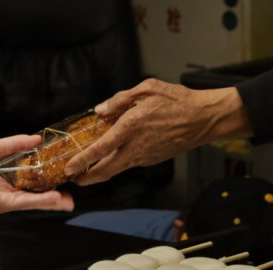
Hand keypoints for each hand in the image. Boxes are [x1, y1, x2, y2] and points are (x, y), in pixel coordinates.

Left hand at [0, 135, 73, 213]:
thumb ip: (18, 144)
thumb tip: (36, 139)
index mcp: (2, 187)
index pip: (28, 192)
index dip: (45, 191)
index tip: (61, 189)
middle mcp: (4, 198)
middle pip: (33, 201)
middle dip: (53, 202)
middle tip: (70, 201)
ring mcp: (3, 202)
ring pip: (32, 203)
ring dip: (51, 202)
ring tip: (67, 201)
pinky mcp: (1, 203)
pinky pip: (24, 202)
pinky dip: (40, 200)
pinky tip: (54, 198)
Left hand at [65, 79, 250, 185]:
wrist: (203, 119)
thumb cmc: (177, 101)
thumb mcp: (146, 89)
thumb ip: (119, 99)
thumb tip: (100, 110)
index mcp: (131, 127)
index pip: (100, 148)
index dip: (82, 160)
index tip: (69, 168)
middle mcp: (135, 147)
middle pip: (106, 171)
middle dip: (87, 178)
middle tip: (73, 179)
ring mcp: (144, 156)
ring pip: (116, 170)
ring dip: (100, 172)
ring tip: (86, 169)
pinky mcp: (151, 159)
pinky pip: (129, 163)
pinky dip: (116, 163)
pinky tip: (110, 157)